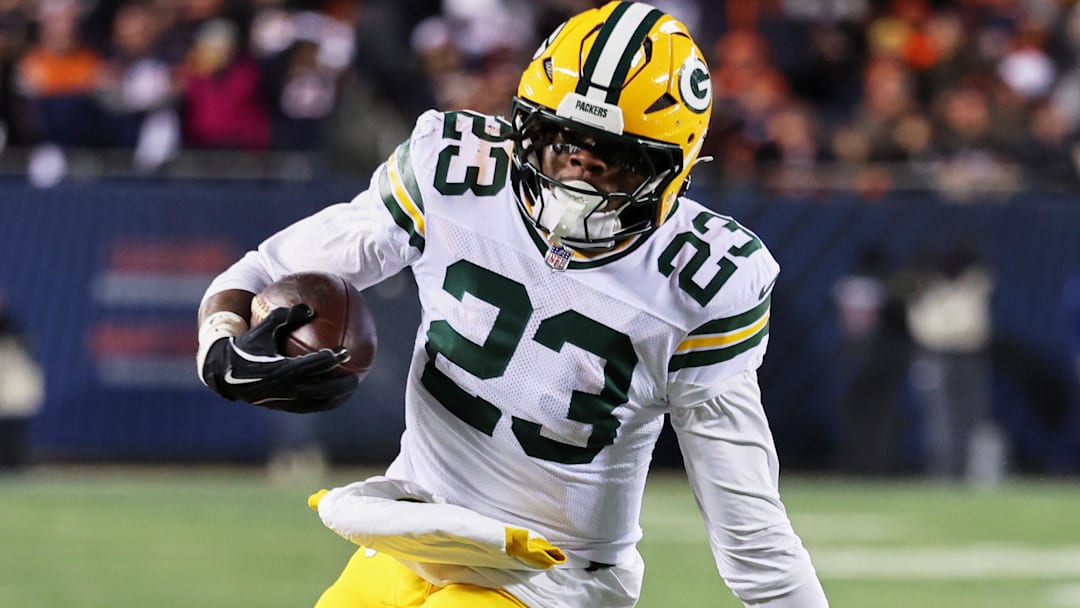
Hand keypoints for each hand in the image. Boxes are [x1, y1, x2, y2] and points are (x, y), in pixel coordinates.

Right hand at [200, 304, 358, 412]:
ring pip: (315, 403)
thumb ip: (284, 316)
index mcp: (278, 369)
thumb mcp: (261, 328)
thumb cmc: (246, 345)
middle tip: (357, 376)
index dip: (330, 359)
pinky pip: (308, 407)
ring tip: (350, 390)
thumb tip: (309, 307)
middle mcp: (282, 388)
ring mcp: (282, 401)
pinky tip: (334, 395)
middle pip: (319, 390)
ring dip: (335, 399)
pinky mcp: (281, 407)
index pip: (310, 365)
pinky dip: (323, 403)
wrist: (223, 372)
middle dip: (340, 385)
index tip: (346, 351)